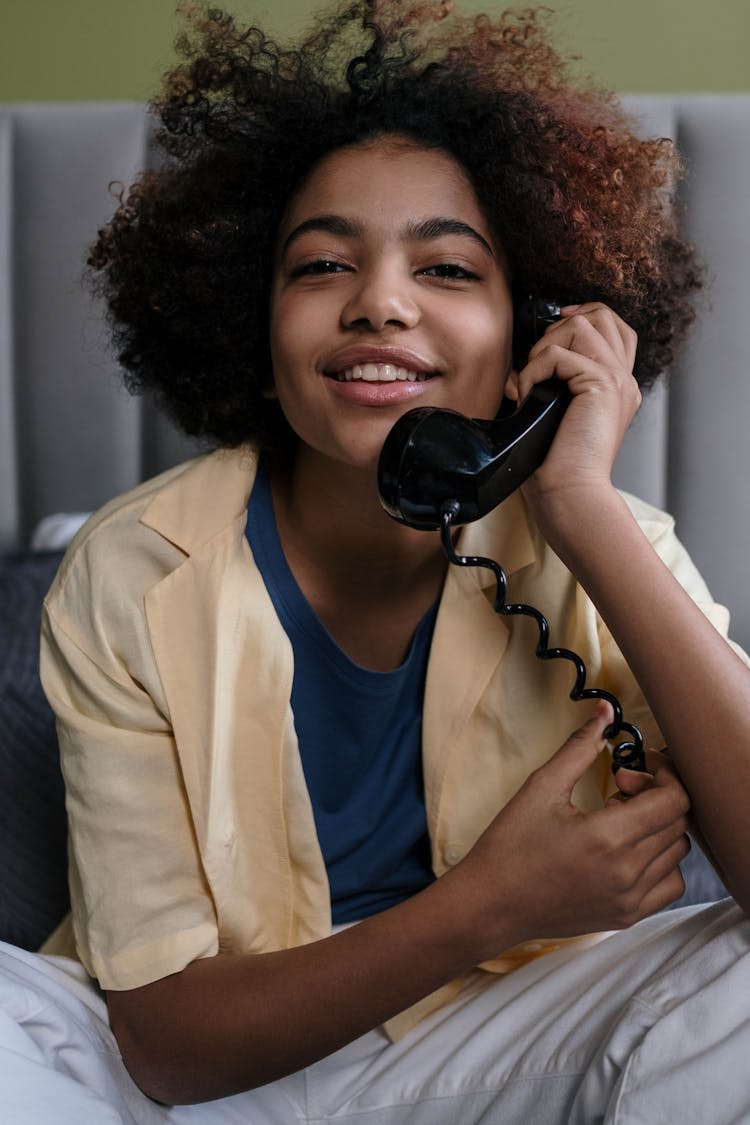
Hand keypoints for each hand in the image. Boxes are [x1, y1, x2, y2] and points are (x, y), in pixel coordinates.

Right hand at [454, 702, 689, 959]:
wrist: (492, 904)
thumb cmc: (511, 844)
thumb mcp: (541, 786)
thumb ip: (580, 746)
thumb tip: (606, 710)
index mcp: (609, 837)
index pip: (674, 799)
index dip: (663, 773)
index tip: (637, 765)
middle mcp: (628, 872)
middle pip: (678, 821)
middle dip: (656, 794)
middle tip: (619, 786)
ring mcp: (631, 899)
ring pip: (677, 851)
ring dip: (658, 826)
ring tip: (619, 819)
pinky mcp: (628, 916)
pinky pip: (671, 884)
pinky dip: (660, 860)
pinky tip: (628, 849)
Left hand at [507, 302, 640, 510]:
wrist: (570, 494)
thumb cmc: (556, 467)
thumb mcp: (555, 416)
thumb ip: (552, 386)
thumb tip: (521, 367)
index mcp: (617, 387)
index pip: (613, 327)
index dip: (581, 318)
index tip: (548, 338)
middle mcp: (623, 380)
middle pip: (601, 315)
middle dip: (559, 329)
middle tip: (537, 365)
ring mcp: (617, 380)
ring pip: (579, 326)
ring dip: (544, 349)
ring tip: (532, 383)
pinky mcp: (601, 384)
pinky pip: (559, 353)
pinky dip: (534, 370)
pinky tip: (527, 396)